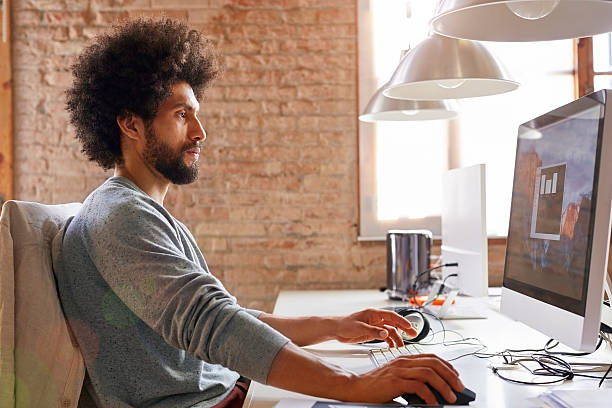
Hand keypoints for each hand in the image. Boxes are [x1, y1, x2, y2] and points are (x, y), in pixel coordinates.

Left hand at [333, 308, 417, 347]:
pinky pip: (384, 336)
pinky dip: (389, 341)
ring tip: (401, 345)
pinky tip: (391, 346)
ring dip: (396, 338)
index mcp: (374, 314)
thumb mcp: (359, 328)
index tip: (409, 327)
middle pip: (393, 323)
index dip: (402, 321)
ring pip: (390, 331)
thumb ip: (373, 331)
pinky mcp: (372, 333)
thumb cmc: (345, 324)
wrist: (336, 330)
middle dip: (404, 329)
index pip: (391, 316)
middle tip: (413, 334)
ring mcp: (374, 326)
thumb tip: (386, 333)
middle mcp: (376, 319)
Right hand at [345, 354, 463, 404]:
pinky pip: (419, 386)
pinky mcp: (395, 382)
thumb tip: (432, 392)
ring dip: (444, 386)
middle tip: (459, 387)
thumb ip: (412, 380)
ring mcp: (399, 370)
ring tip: (450, 397)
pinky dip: (430, 395)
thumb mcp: (397, 379)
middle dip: (450, 375)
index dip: (447, 366)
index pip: (431, 357)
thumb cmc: (376, 385)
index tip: (456, 376)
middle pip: (434, 363)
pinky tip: (434, 403)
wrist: (356, 388)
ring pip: (429, 373)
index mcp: (405, 359)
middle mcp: (403, 362)